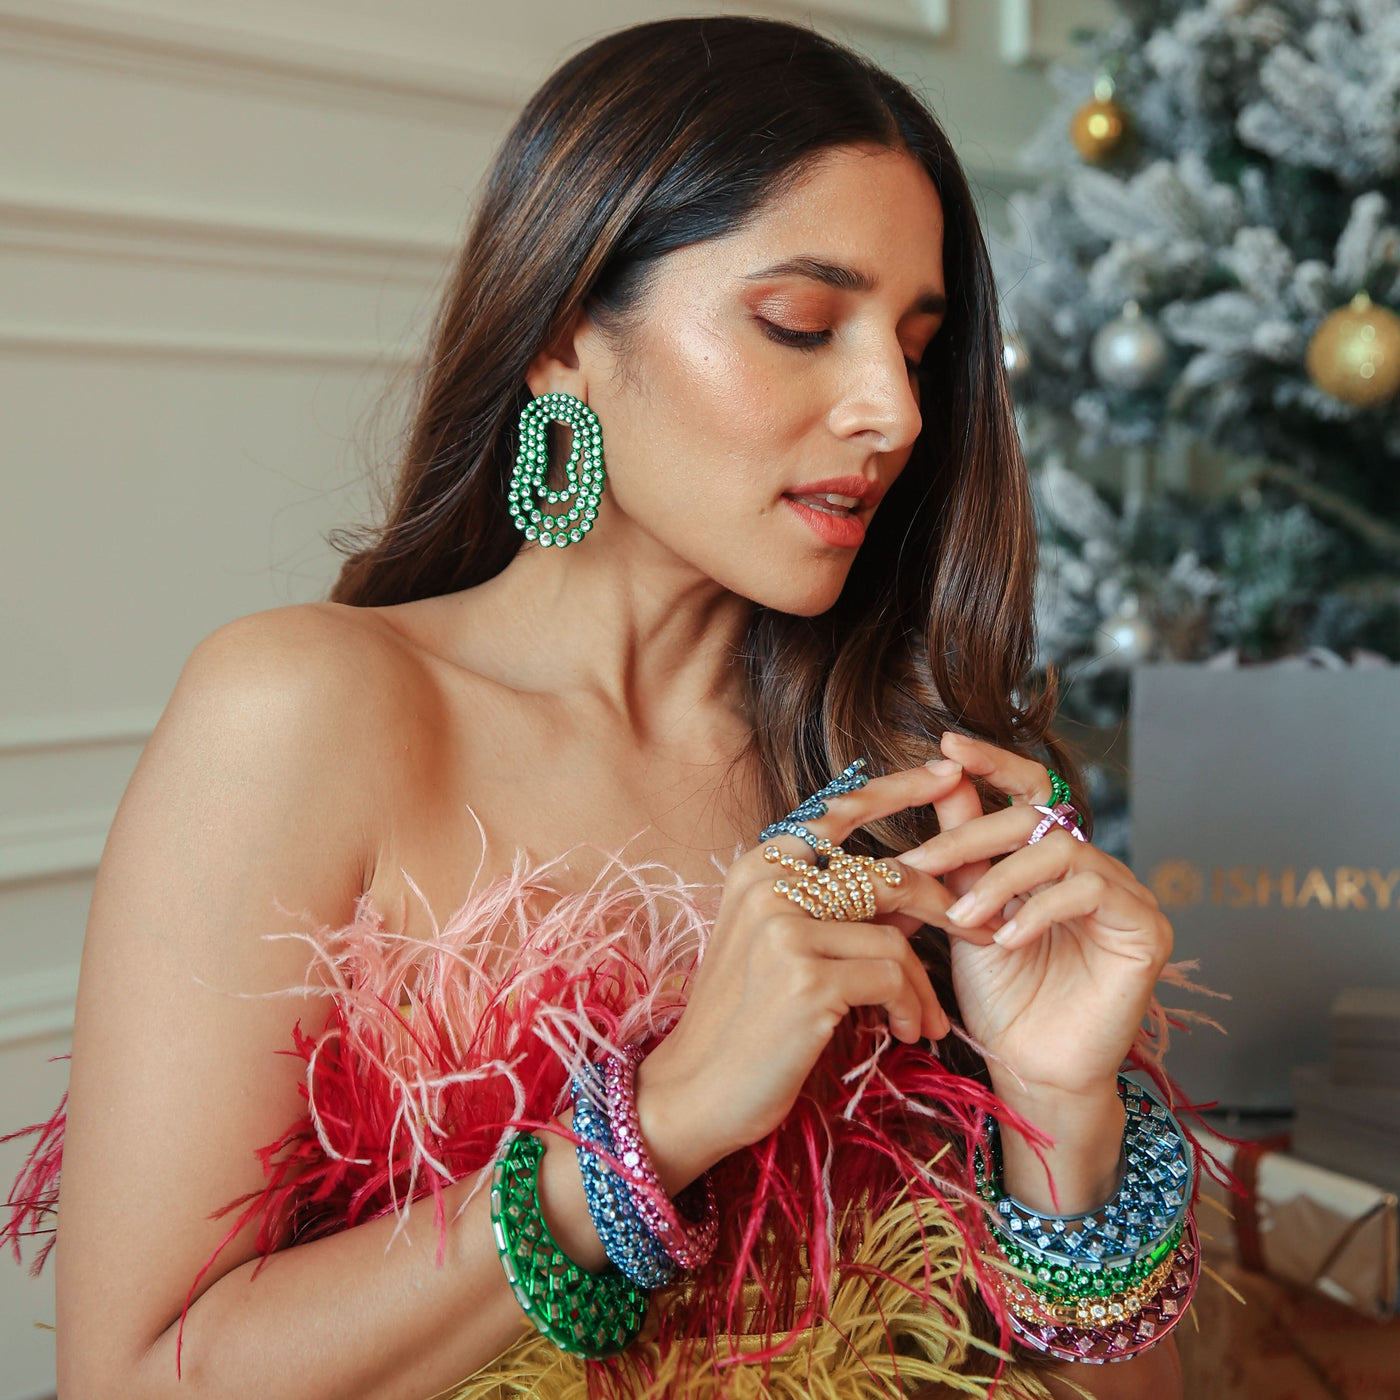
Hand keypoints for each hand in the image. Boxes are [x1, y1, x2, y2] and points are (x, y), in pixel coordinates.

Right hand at [636, 761, 987, 1192]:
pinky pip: (894, 978)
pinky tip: (906, 1032)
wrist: (697, 1091)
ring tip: (924, 1019)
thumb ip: (843, 909)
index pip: (838, 811)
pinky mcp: (805, 977)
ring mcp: (783, 928)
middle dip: (947, 906)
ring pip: (897, 936)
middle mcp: (767, 884)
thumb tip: (919, 883)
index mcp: (759, 866)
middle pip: (888, 876)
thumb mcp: (787, 946)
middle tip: (985, 933)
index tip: (948, 774)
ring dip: (923, 985)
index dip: (898, 789)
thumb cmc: (748, 1020)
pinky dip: (911, 1007)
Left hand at [900, 732, 1170, 1210]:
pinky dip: (1041, 911)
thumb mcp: (965, 911)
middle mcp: (1092, 866)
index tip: (948, 743)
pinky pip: (1091, 892)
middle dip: (972, 835)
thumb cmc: (998, 993)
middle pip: (1035, 817)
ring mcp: (1125, 894)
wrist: (1029, 1065)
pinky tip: (1008, 941)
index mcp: (1049, 856)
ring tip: (962, 920)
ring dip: (1000, 881)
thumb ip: (961, 849)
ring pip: (1061, 851)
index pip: (1029, 789)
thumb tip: (941, 775)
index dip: (994, 762)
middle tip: (922, 862)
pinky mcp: (1147, 928)